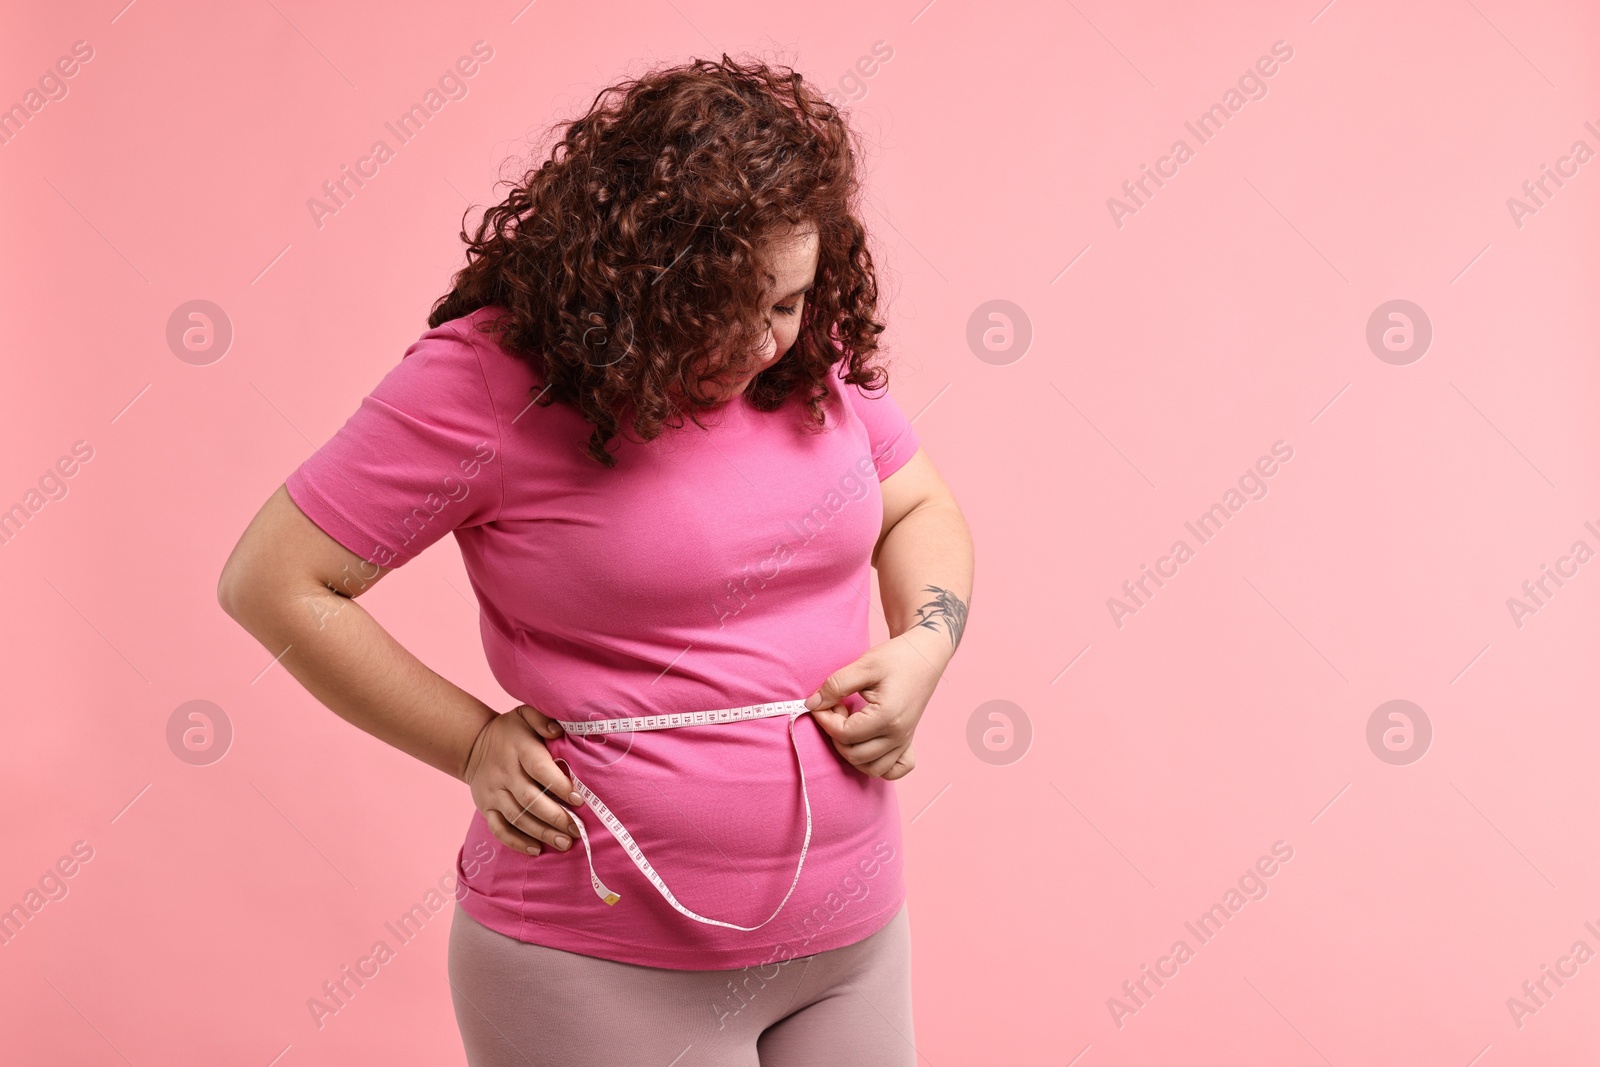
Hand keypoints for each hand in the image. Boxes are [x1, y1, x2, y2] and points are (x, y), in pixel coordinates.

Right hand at [463, 704, 581, 855]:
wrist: (472, 744)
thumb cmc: (511, 731)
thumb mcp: (524, 715)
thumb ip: (543, 719)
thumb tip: (558, 731)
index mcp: (518, 749)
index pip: (539, 770)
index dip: (559, 785)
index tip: (580, 800)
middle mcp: (504, 773)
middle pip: (530, 799)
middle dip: (556, 817)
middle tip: (579, 829)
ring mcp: (493, 793)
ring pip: (517, 817)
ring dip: (542, 832)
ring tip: (565, 843)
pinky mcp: (486, 807)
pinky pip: (499, 829)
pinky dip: (517, 842)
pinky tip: (537, 850)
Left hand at [803, 632, 944, 780]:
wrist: (925, 655)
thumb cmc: (896, 658)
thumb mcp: (864, 665)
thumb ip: (835, 685)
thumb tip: (811, 705)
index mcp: (887, 717)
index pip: (844, 734)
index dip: (825, 719)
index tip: (823, 701)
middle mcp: (898, 735)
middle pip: (853, 754)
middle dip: (836, 734)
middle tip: (837, 707)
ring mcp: (904, 741)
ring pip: (870, 768)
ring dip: (852, 752)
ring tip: (850, 724)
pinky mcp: (908, 742)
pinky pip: (893, 770)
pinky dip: (878, 765)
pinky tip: (867, 744)